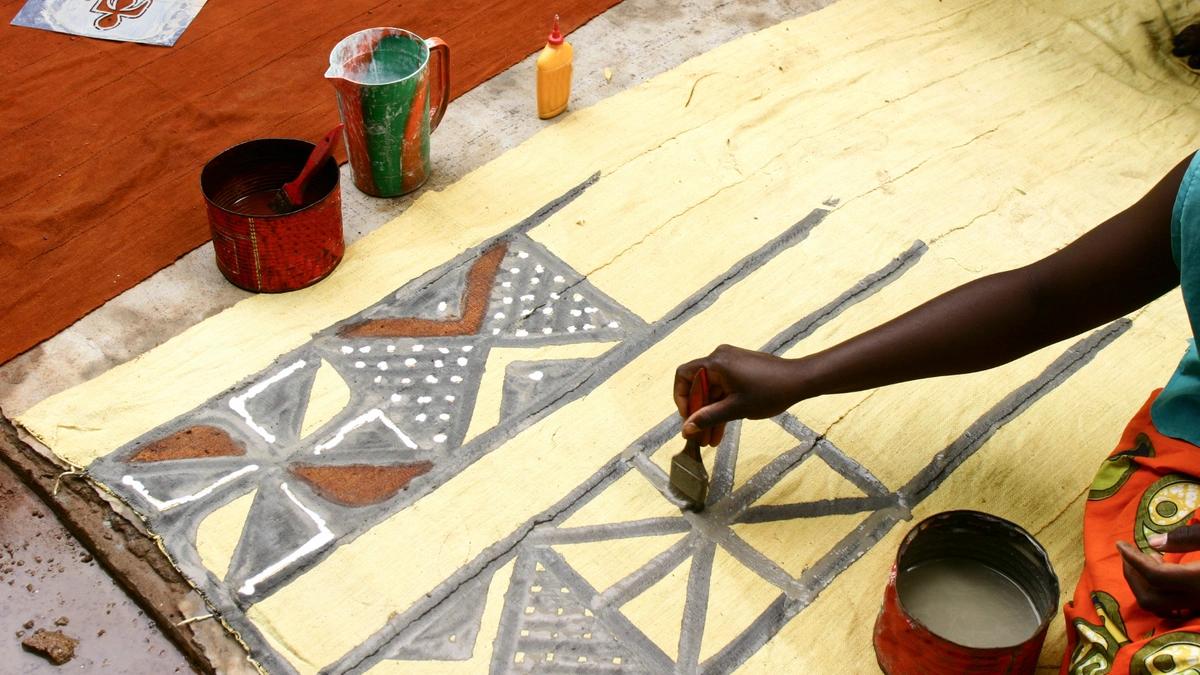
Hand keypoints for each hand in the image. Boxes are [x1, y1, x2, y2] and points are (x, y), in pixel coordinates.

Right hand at [674, 345, 804, 443]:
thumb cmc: (770, 391)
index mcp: (716, 362)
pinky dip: (722, 406)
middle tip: (699, 437)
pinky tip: (722, 429)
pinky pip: (725, 388)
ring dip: (711, 414)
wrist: (801, 380)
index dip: (680, 398)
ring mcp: (731, 363)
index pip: (684, 375)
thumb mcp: (736, 408)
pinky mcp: (741, 369)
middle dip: (699, 413)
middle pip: (699, 386)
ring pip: (713, 391)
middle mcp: (720, 358)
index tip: (688, 418)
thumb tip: (686, 429)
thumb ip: (708, 417)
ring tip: (711, 440)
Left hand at [1116, 525, 1199, 619]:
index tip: (1119, 544)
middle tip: (1127, 551)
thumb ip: (1188, 539)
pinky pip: (1168, 607)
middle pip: (1150, 598)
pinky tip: (1161, 569)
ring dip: (1141, 582)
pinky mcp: (1199, 605)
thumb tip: (1152, 542)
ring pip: (1157, 606)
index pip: (1156, 576)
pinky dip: (1155, 590)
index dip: (1134, 560)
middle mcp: (1196, 598)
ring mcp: (1198, 605)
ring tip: (1147, 556)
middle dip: (1132, 575)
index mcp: (1199, 581)